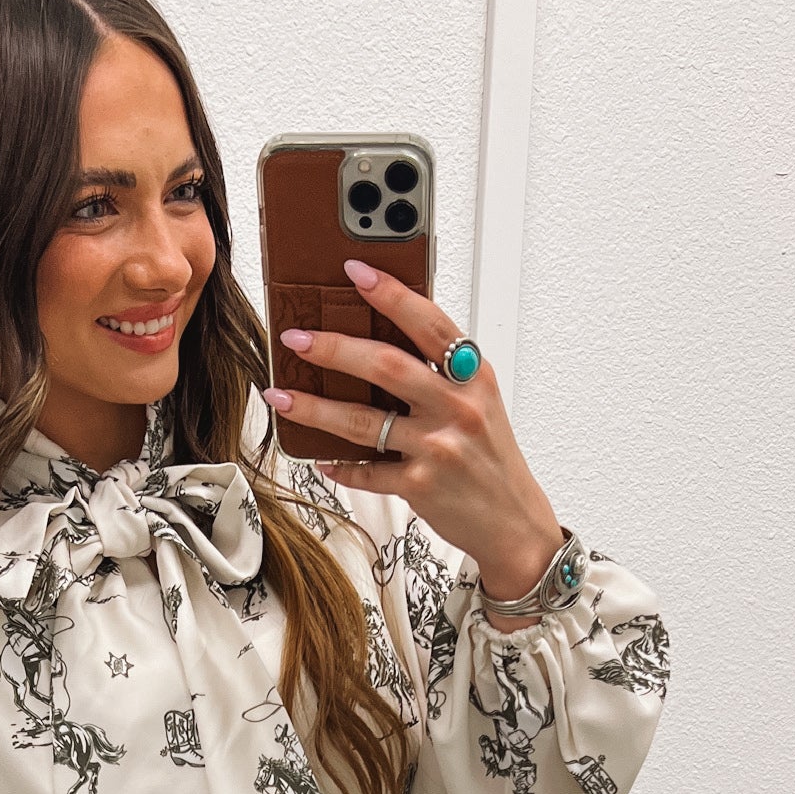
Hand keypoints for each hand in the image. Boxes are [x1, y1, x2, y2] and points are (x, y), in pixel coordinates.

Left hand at [261, 257, 566, 616]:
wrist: (513, 521)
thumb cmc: (490, 457)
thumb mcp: (480, 403)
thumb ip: (440, 372)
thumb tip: (378, 341)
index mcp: (473, 376)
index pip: (429, 323)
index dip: (391, 294)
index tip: (355, 272)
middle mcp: (458, 407)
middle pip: (385, 366)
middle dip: (333, 348)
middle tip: (296, 340)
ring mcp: (439, 447)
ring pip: (364, 420)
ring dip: (315, 407)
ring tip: (281, 396)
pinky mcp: (420, 486)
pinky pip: (367, 470)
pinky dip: (340, 465)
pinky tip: (320, 457)